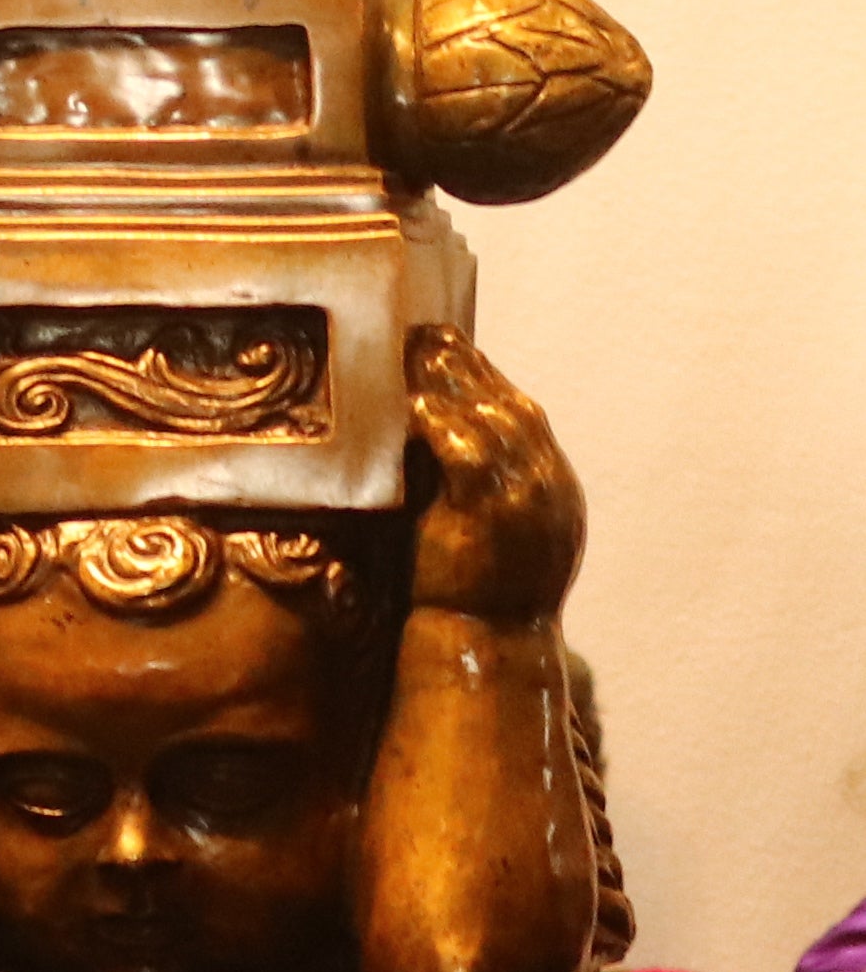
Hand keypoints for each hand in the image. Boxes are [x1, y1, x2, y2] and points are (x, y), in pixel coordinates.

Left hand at [409, 331, 583, 621]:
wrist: (485, 641)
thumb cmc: (472, 584)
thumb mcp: (489, 522)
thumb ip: (477, 478)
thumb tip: (434, 424)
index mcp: (554, 487)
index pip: (522, 415)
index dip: (486, 376)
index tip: (454, 343)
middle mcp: (549, 487)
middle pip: (510, 408)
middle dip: (469, 366)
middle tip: (430, 330)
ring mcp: (526, 500)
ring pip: (492, 422)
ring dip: (453, 381)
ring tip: (418, 350)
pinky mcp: (491, 515)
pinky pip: (468, 455)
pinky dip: (444, 424)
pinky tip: (418, 404)